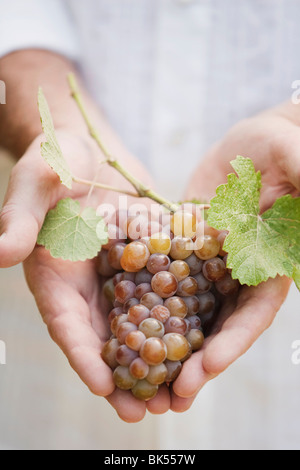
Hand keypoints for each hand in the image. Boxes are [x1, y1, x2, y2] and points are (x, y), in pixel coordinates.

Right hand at [1, 129, 170, 421]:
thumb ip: (20, 217)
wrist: (89, 149)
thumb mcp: (36, 182)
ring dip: (155, 361)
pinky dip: (178, 321)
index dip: (81, 356)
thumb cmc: (55, 160)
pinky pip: (163, 295)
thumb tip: (1, 253)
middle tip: (145, 412)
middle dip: (122, 377)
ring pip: (137, 326)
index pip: (65, 324)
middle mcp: (87, 285)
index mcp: (55, 276)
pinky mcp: (147, 263)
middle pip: (103, 339)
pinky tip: (199, 343)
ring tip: (177, 395)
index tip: (101, 386)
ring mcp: (118, 277)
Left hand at [171, 101, 298, 406]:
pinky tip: (129, 331)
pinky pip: (167, 286)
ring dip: (173, 347)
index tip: (212, 364)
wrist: (245, 147)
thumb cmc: (274, 148)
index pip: (256, 312)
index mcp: (271, 266)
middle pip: (221, 327)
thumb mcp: (288, 156)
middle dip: (200, 361)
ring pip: (192, 315)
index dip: (236, 340)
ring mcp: (212, 270)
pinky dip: (152, 309)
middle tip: (174, 394)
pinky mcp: (186, 258)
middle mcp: (241, 277)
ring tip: (148, 379)